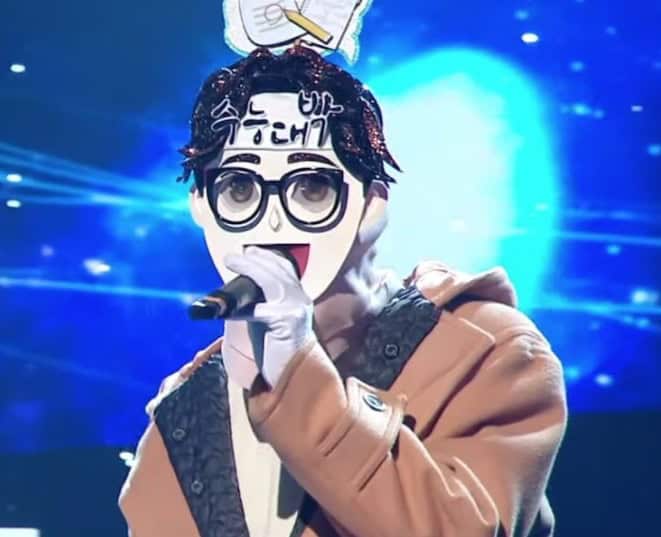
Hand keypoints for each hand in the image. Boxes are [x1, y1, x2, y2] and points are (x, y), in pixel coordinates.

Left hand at [223, 246, 315, 388]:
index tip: (250, 251)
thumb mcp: (267, 321)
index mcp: (298, 298)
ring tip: (232, 262)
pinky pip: (260, 309)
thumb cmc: (278, 352)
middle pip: (278, 270)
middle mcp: (301, 300)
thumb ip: (259, 304)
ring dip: (250, 269)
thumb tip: (236, 293)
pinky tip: (229, 308)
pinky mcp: (288, 322)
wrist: (292, 379)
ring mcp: (297, 310)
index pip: (285, 269)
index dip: (267, 257)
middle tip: (232, 257)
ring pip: (272, 281)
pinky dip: (242, 308)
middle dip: (254, 260)